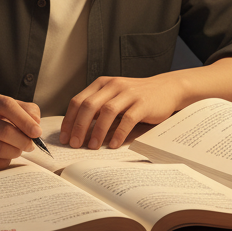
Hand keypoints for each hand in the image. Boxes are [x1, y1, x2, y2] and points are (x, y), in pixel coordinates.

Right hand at [0, 90, 41, 171]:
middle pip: (4, 130)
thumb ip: (19, 108)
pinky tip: (5, 157)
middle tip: (31, 144)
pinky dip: (4, 161)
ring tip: (19, 150)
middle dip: (24, 140)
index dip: (25, 119)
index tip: (37, 131)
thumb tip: (36, 122)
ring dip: (15, 151)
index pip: (6, 105)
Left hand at [61, 73, 186, 149]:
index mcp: (102, 83)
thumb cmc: (136, 96)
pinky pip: (127, 119)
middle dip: (79, 127)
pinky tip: (113, 145)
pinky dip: (118, 133)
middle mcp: (113, 85)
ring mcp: (129, 93)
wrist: (166, 88)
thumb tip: (77, 130)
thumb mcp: (114, 96)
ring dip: (97, 131)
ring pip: (106, 112)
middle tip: (75, 144)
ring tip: (92, 146)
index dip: (69, 120)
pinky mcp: (143, 103)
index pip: (78, 100)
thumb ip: (98, 107)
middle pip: (89, 105)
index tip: (65, 137)